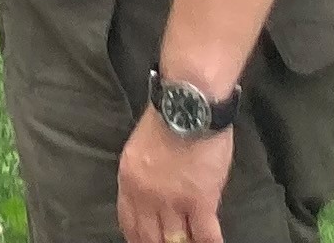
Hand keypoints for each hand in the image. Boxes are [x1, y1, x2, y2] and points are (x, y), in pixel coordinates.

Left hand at [117, 106, 231, 242]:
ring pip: (176, 240)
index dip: (138, 238)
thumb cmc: (168, 118)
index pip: (129, 222)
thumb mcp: (141, 148)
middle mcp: (147, 195)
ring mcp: (172, 200)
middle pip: (150, 237)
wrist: (188, 104)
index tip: (145, 242)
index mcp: (130, 180)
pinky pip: (205, 235)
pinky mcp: (199, 200)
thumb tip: (154, 196)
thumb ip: (145, 175)